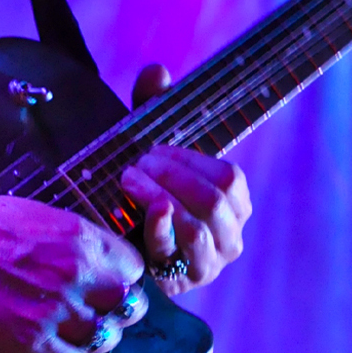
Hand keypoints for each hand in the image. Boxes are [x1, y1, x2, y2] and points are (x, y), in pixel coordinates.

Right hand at [0, 193, 146, 352]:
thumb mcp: (34, 215)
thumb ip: (71, 240)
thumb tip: (90, 259)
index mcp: (81, 239)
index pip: (132, 268)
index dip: (119, 279)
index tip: (104, 285)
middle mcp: (78, 275)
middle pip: (129, 307)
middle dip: (114, 312)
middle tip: (92, 313)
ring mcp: (57, 312)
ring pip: (104, 339)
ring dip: (89, 339)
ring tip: (67, 334)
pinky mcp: (30, 344)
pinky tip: (48, 352)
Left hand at [121, 63, 250, 295]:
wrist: (116, 254)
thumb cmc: (140, 197)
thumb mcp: (148, 150)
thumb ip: (152, 108)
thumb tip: (157, 70)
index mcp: (235, 205)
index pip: (229, 177)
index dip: (190, 160)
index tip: (154, 151)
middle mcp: (231, 236)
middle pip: (216, 198)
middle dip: (173, 176)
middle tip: (137, 165)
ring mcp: (210, 263)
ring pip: (198, 223)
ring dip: (160, 196)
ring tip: (128, 182)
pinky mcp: (183, 282)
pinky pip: (178, 250)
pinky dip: (160, 226)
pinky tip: (143, 209)